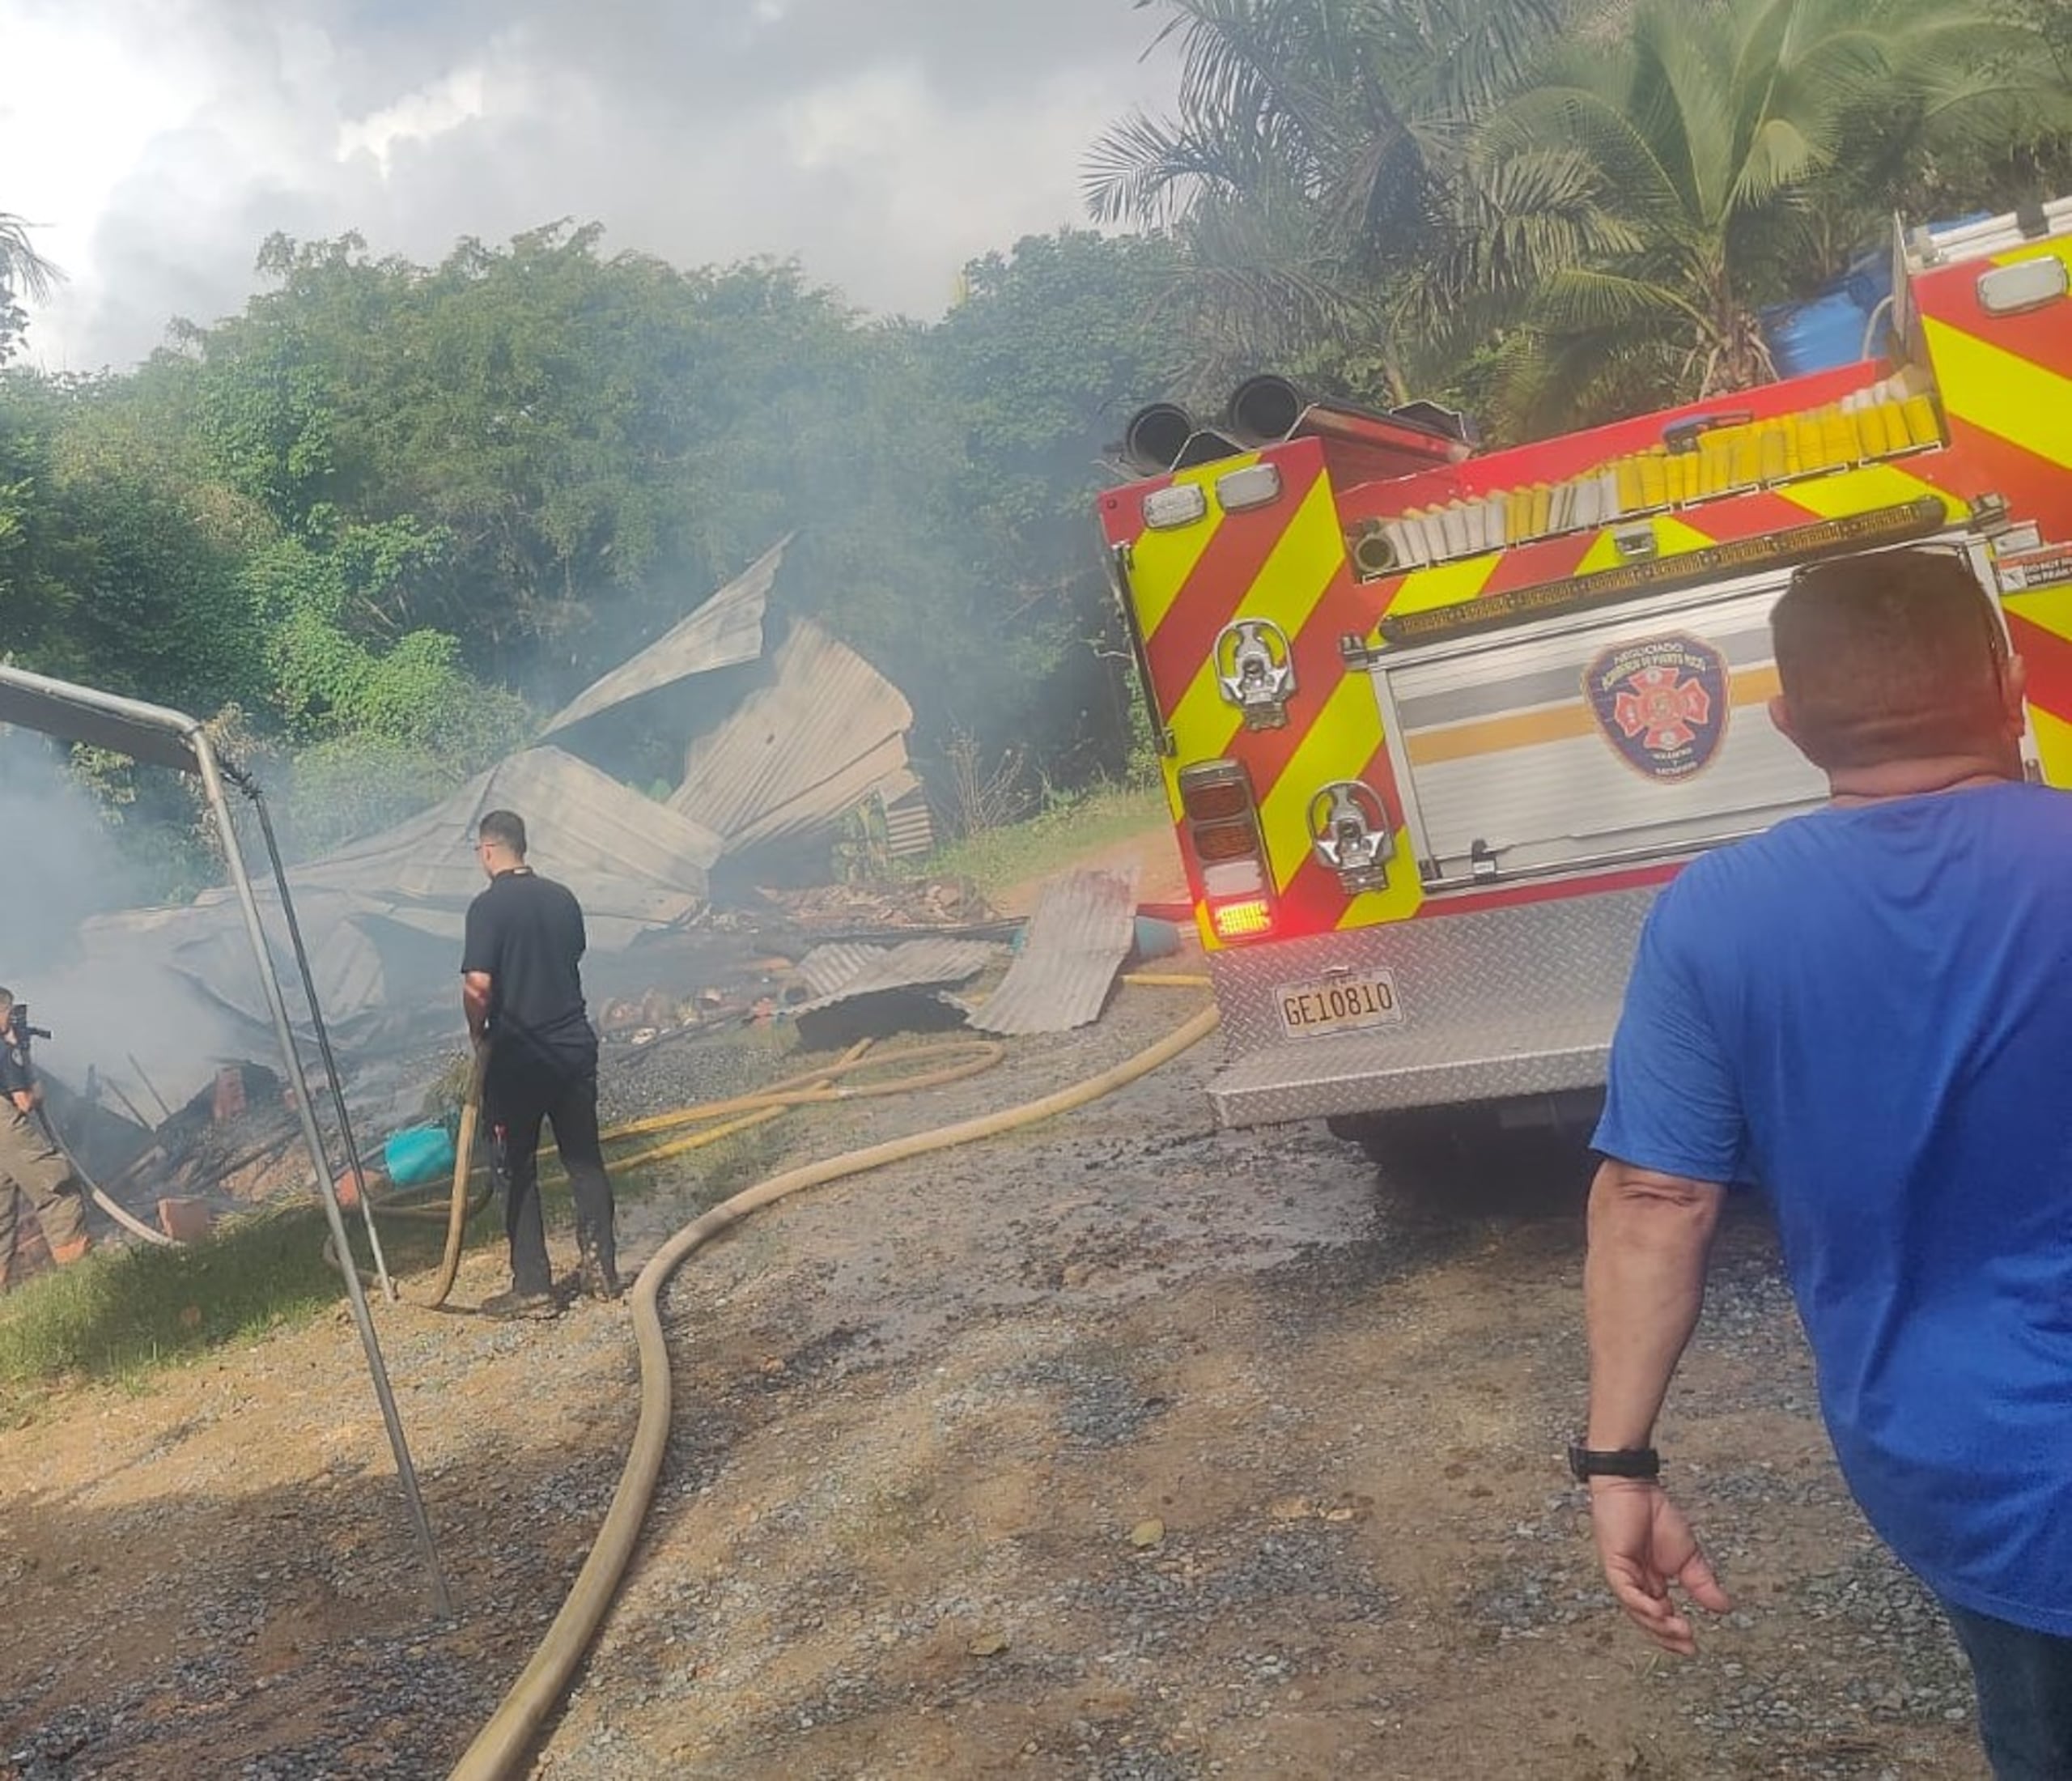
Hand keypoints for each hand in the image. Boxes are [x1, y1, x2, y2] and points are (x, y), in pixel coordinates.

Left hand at [1589, 1479, 1731, 1654]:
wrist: (1635, 1487)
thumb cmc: (1656, 1516)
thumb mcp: (1688, 1556)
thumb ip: (1703, 1583)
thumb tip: (1725, 1608)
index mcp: (1652, 1584)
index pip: (1661, 1617)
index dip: (1674, 1635)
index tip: (1693, 1647)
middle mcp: (1635, 1584)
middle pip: (1648, 1619)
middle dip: (1667, 1636)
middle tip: (1687, 1645)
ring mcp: (1623, 1576)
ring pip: (1636, 1610)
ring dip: (1657, 1624)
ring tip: (1679, 1631)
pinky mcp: (1614, 1564)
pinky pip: (1625, 1591)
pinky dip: (1642, 1604)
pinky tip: (1659, 1612)